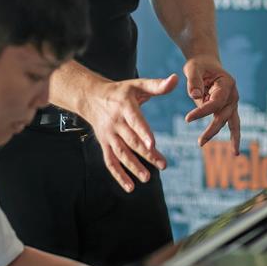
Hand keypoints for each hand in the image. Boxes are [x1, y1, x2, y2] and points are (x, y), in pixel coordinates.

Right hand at [82, 75, 175, 191]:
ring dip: (133, 167)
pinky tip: (130, 187)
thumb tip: (175, 78)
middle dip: (146, 154)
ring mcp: (109, 135)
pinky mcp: (105, 144)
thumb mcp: (137, 84)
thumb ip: (157, 85)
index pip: (134, 120)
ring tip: (147, 178)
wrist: (91, 97)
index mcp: (125, 107)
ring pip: (121, 153)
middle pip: (131, 141)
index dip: (143, 132)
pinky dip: (118, 175)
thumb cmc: (120, 91)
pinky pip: (110, 161)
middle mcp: (115, 123)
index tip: (152, 143)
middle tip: (162, 165)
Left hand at [183, 56, 240, 155]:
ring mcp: (232, 103)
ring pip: (231, 122)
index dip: (202, 112)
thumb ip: (193, 82)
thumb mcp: (193, 69)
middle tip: (199, 142)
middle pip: (223, 115)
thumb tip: (195, 95)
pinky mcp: (228, 109)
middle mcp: (233, 95)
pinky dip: (234, 136)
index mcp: (227, 84)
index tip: (187, 119)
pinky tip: (235, 151)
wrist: (206, 64)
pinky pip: (231, 124)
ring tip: (235, 153)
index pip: (214, 102)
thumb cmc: (199, 66)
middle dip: (212, 129)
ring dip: (232, 137)